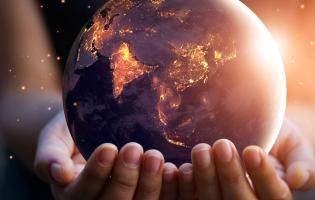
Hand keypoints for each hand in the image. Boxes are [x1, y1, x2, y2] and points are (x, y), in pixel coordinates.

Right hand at [34, 112, 178, 199]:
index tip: (108, 147)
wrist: (89, 126)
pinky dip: (167, 188)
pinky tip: (173, 170)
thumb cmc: (70, 132)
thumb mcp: (53, 138)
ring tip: (155, 156)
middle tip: (134, 148)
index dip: (95, 173)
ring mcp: (124, 198)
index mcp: (73, 194)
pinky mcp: (144, 192)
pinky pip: (158, 199)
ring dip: (148, 184)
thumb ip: (50, 155)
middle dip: (124, 178)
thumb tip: (60, 173)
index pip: (82, 193)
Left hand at [182, 118, 314, 199]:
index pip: (273, 195)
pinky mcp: (199, 194)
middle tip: (222, 145)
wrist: (252, 128)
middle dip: (230, 175)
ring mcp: (221, 198)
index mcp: (273, 194)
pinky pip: (189, 198)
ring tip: (201, 151)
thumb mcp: (294, 145)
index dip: (263, 176)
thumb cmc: (276, 137)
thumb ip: (301, 161)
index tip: (253, 151)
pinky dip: (182, 186)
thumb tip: (298, 179)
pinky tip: (177, 169)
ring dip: (205, 179)